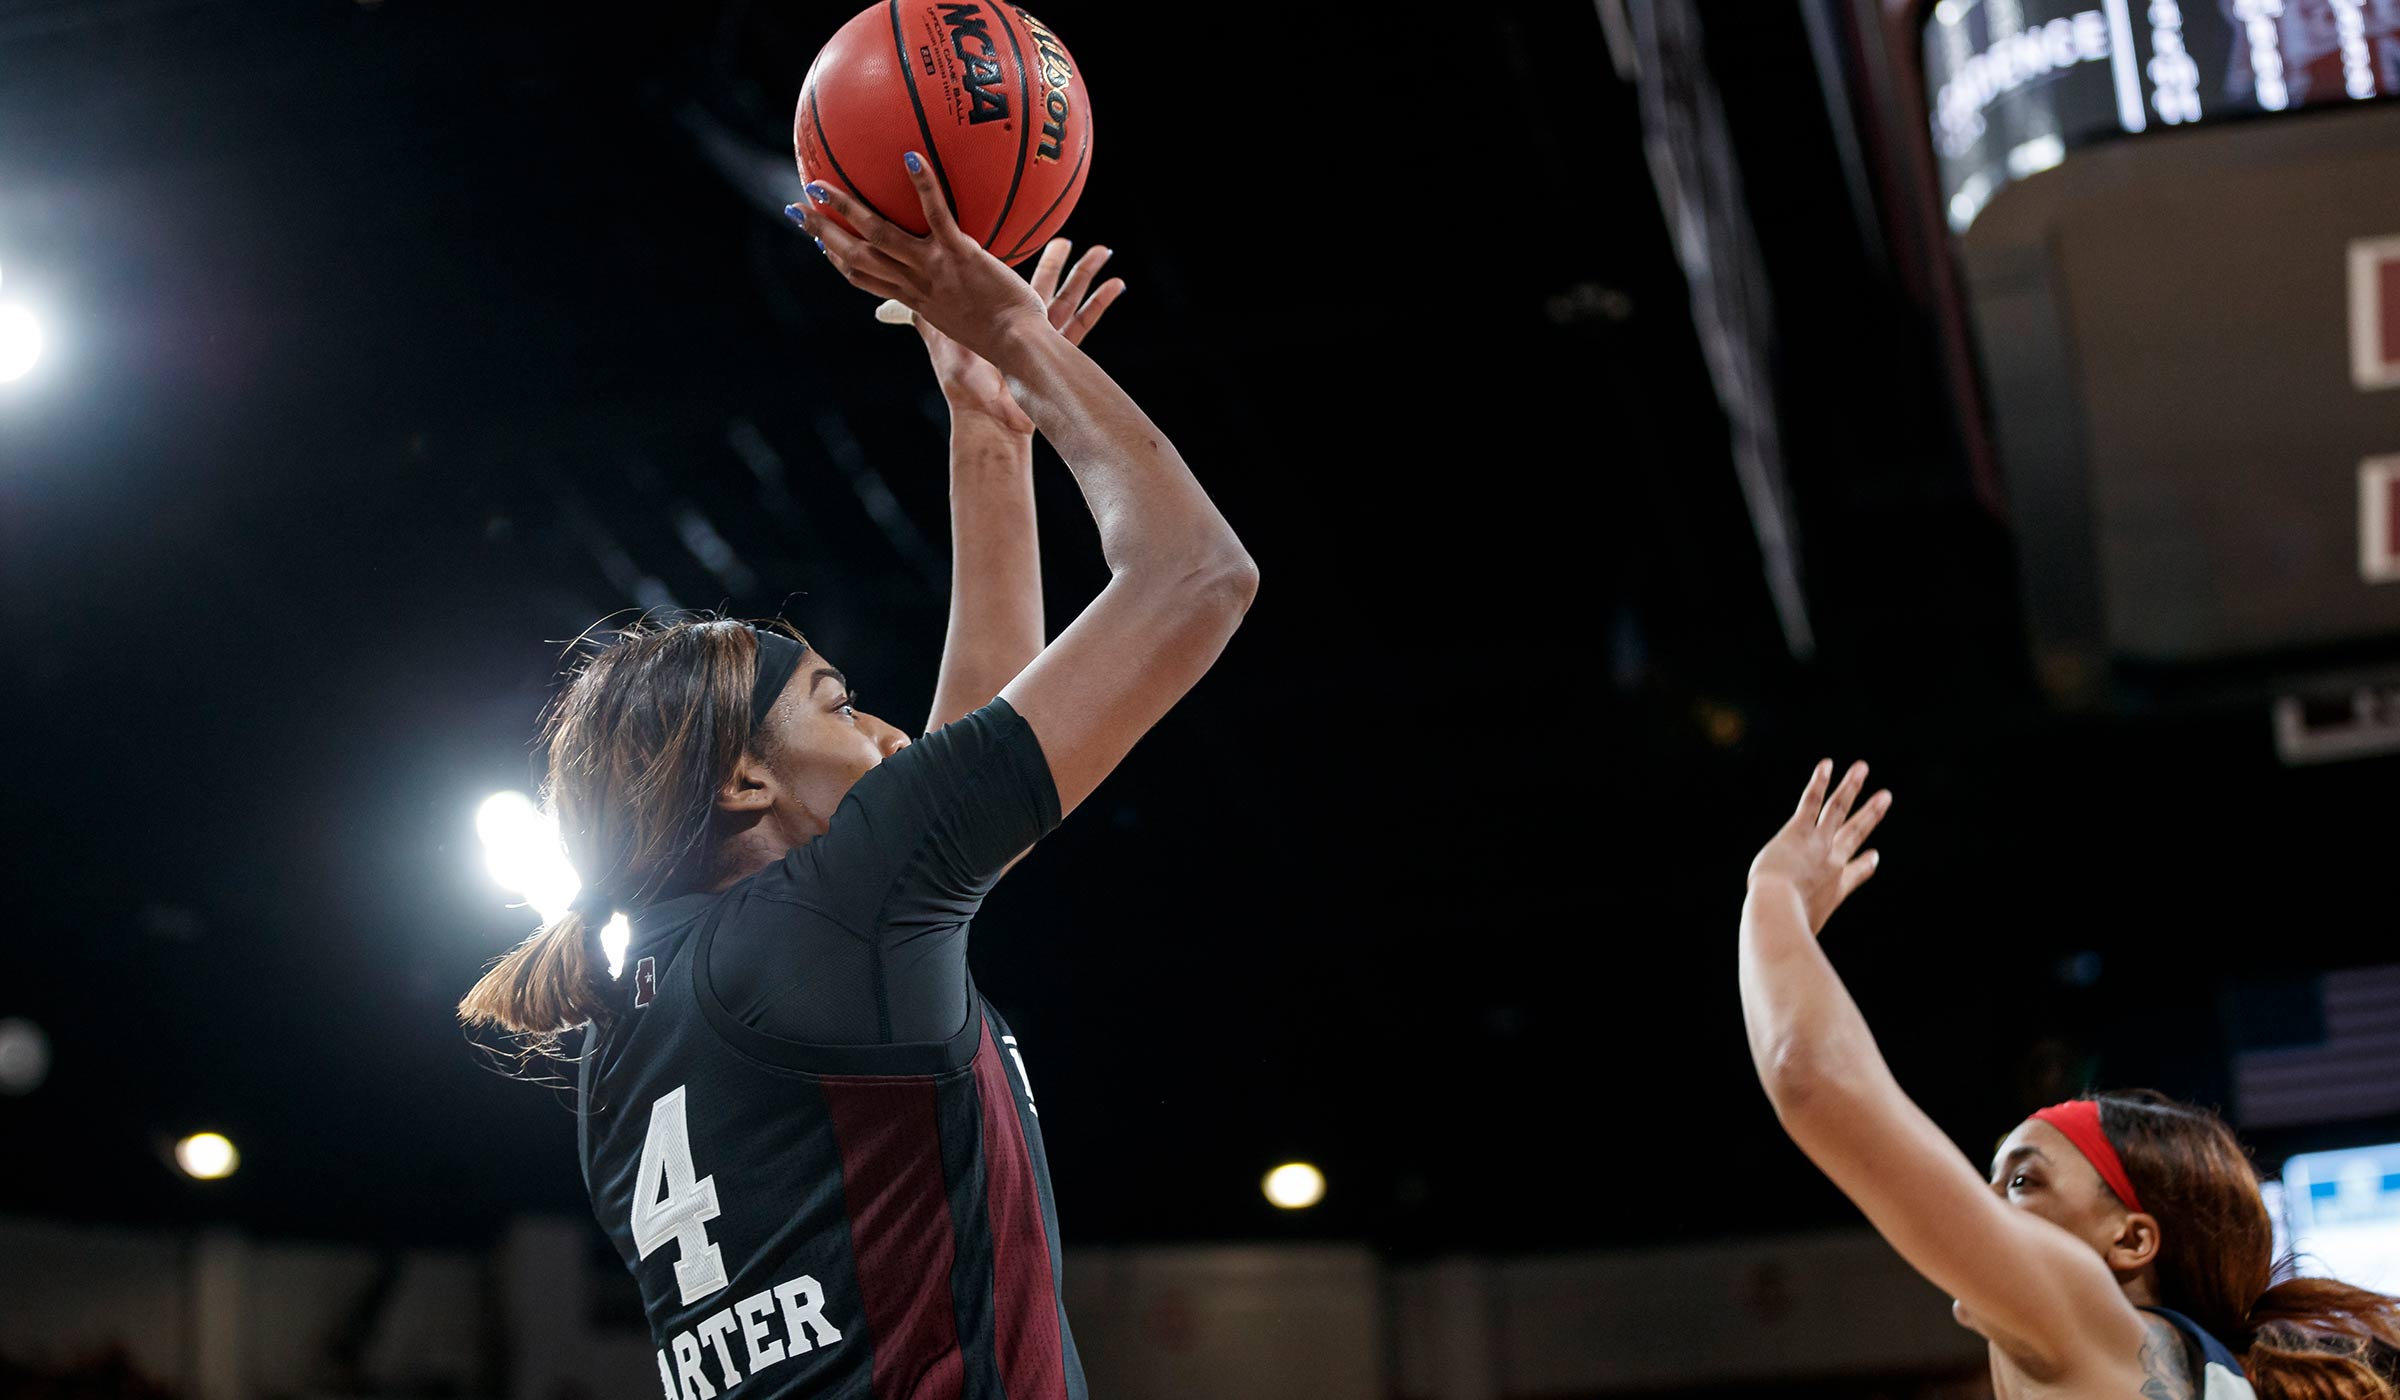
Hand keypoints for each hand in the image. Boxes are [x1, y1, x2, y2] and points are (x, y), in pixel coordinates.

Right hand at [794, 153, 1053, 365]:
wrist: (1020, 347)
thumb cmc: (1007, 338)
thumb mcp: (971, 321)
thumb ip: (962, 299)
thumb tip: (968, 287)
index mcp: (915, 299)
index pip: (864, 279)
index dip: (837, 261)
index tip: (819, 244)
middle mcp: (915, 284)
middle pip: (855, 257)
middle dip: (821, 233)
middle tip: (795, 209)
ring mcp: (933, 268)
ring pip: (878, 235)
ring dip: (846, 209)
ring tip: (820, 182)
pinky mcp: (959, 254)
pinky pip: (937, 214)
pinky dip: (923, 185)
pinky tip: (911, 155)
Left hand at [915, 238, 1125, 435]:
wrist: (987, 417)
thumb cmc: (964, 388)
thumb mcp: (938, 340)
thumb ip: (921, 320)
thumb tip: (886, 305)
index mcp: (997, 321)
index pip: (1007, 286)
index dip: (1011, 268)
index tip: (1019, 249)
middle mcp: (1023, 328)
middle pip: (1043, 286)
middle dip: (1055, 265)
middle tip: (1064, 239)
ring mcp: (1045, 339)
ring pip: (1068, 297)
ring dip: (1084, 274)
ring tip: (1103, 250)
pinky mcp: (1061, 350)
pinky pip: (1085, 321)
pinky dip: (1101, 302)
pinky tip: (1118, 284)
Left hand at [1748, 760, 1892, 935]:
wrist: (1778, 911)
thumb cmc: (1785, 931)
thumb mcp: (1798, 941)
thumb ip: (1798, 949)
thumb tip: (1787, 978)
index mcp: (1836, 889)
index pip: (1856, 872)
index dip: (1866, 863)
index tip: (1874, 856)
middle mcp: (1833, 863)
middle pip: (1856, 833)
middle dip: (1871, 814)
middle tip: (1885, 797)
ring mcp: (1819, 844)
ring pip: (1839, 810)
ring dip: (1851, 788)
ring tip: (1862, 767)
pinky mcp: (1798, 831)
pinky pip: (1811, 802)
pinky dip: (1820, 783)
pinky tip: (1828, 764)